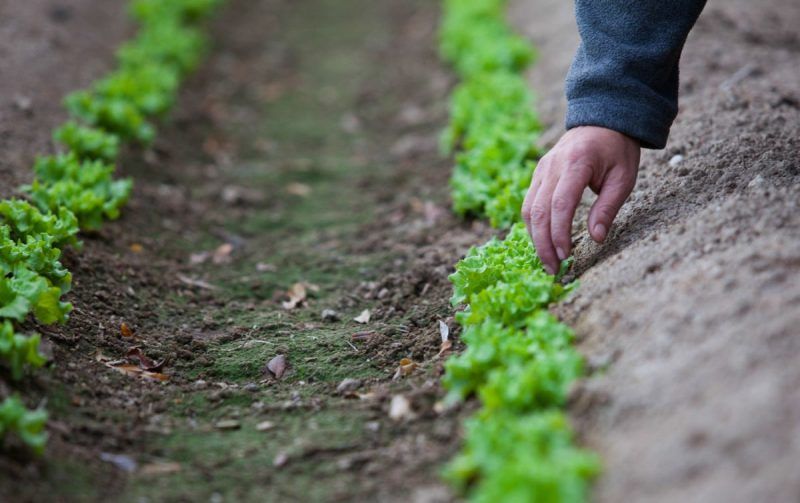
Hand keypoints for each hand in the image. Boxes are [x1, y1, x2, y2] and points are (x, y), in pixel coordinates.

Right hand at [521, 126, 639, 273]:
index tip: (565, 256)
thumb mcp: (623, 178)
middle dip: (543, 243)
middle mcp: (553, 166)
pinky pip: (529, 203)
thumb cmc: (617, 150)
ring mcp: (542, 169)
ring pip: (528, 209)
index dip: (559, 233)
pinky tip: (544, 241)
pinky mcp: (538, 174)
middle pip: (538, 211)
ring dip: (535, 237)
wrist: (603, 119)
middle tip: (552, 268)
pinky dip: (534, 225)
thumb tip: (595, 238)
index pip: (560, 204)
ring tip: (548, 260)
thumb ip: (607, 208)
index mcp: (576, 164)